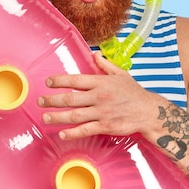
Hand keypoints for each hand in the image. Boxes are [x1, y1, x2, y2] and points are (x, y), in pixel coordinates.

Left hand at [38, 52, 159, 139]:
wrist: (149, 112)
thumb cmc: (134, 92)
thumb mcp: (121, 74)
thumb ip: (105, 65)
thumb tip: (94, 55)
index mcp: (101, 82)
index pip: (75, 80)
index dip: (59, 81)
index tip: (48, 82)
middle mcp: (99, 97)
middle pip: (70, 98)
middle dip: (52, 100)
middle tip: (40, 101)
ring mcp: (102, 113)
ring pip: (74, 115)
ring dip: (57, 117)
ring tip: (45, 117)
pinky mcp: (106, 126)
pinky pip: (85, 130)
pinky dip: (72, 133)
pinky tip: (62, 134)